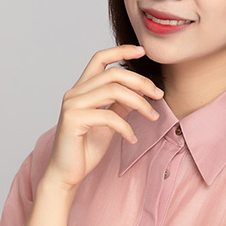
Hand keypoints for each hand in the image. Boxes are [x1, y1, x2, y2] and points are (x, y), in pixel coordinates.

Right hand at [43, 44, 163, 190]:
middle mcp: (74, 93)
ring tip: (152, 117)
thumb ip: (120, 105)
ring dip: (139, 103)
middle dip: (141, 82)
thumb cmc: (85, 149)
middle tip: (159, 95)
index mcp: (81, 89)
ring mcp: (72, 105)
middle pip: (113, 74)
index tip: (142, 51)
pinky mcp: (74, 120)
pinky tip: (132, 139)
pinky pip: (109, 116)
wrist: (66, 174)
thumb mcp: (109, 123)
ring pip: (114, 91)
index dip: (121, 51)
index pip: (100, 59)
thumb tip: (140, 91)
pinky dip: (126, 127)